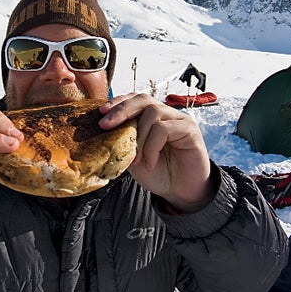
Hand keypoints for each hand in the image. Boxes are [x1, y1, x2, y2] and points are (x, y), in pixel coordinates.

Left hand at [99, 93, 214, 212]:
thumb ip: (122, 140)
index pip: (134, 100)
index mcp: (153, 117)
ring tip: (136, 160)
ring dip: (139, 136)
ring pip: (153, 113)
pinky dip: (152, 147)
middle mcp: (167, 114)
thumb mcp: (132, 155)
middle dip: (121, 110)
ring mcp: (179, 120)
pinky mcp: (189, 129)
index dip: (118, 103)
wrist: (179, 192)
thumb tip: (101, 129)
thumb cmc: (157, 173)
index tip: (100, 112)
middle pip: (143, 99)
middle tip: (105, 124)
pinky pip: (164, 129)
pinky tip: (150, 163)